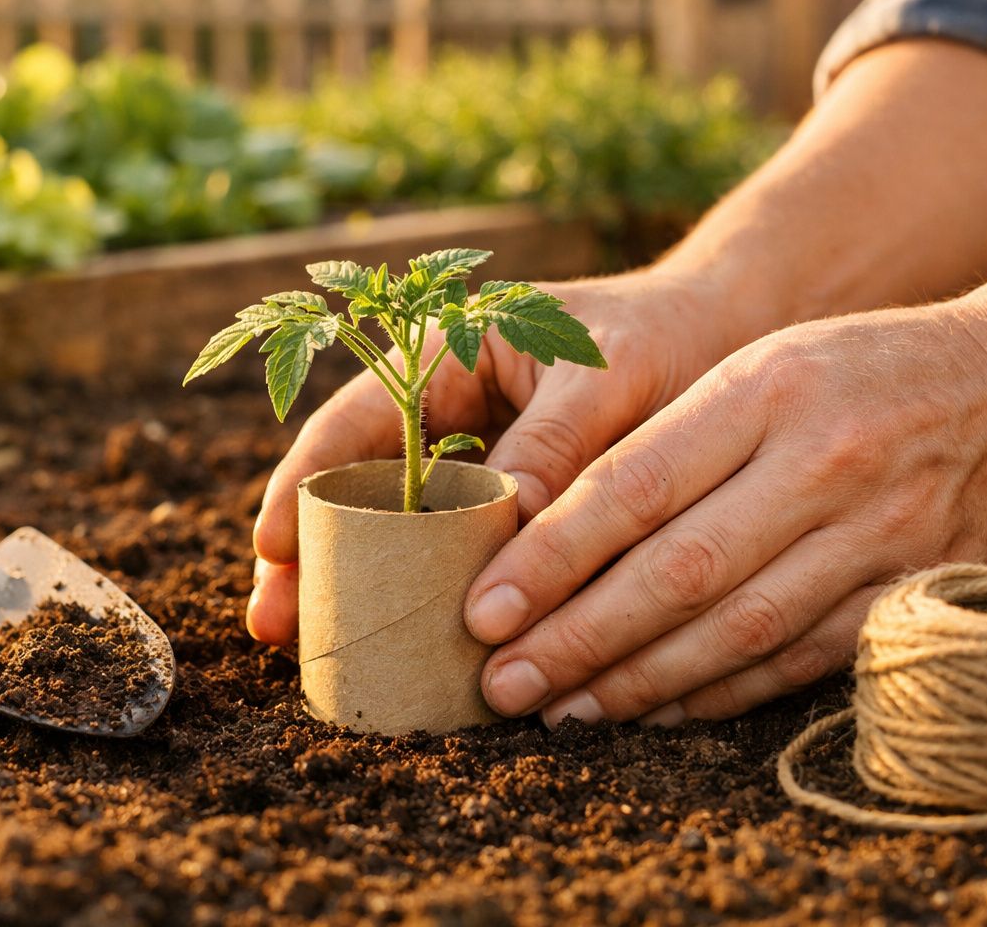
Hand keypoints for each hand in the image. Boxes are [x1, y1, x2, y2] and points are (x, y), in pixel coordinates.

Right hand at [246, 267, 739, 642]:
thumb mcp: (607, 378)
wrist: (714, 337)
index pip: (354, 420)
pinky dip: (426, 589)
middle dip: (308, 550)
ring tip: (316, 648)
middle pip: (353, 482)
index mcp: (447, 352)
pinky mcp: (503, 501)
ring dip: (355, 579)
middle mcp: (442, 407)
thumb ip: (554, 445)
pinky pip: (451, 546)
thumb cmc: (660, 339)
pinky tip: (408, 640)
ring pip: (394, 522)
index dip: (304, 484)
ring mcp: (468, 456)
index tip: (272, 548)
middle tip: (273, 626)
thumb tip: (509, 530)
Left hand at [467, 302, 986, 727]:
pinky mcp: (916, 590)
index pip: (636, 486)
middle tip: (503, 681)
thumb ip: (666, 442)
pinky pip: (801, 660)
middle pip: (679, 571)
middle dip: (578, 638)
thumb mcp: (756, 367)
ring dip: (640, 682)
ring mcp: (880, 533)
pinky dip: (721, 693)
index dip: (552, 557)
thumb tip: (549, 531)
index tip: (485, 609)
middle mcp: (824, 462)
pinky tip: (655, 710)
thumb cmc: (852, 371)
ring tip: (562, 707)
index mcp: (766, 390)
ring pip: (738, 629)